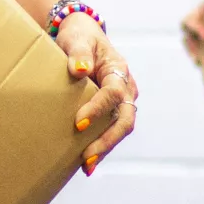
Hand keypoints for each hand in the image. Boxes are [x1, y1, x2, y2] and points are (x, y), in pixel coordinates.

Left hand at [55, 14, 137, 175]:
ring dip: (105, 147)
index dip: (98, 109)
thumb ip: (78, 52)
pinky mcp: (112, 110)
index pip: (114, 93)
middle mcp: (126, 87)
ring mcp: (122, 100)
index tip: (78, 123)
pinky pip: (111, 129)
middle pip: (126, 119)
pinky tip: (85, 163)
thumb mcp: (77, 39)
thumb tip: (80, 69)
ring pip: (121, 128)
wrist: (83, 37)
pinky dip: (101, 145)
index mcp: (119, 70)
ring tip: (86, 166)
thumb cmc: (79, 37)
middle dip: (108, 140)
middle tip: (87, 156)